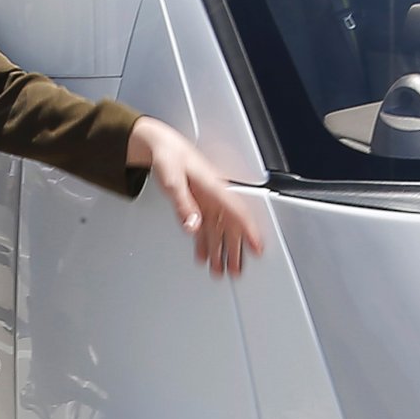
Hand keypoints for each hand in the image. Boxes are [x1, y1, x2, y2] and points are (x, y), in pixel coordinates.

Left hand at [127, 118, 264, 277]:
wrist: (161, 147)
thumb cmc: (169, 157)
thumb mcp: (172, 181)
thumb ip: (183, 204)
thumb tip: (193, 225)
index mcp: (215, 188)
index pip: (238, 213)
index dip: (250, 231)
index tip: (258, 248)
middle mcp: (214, 197)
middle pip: (230, 227)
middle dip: (235, 251)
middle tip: (237, 271)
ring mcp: (207, 202)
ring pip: (219, 231)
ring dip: (220, 251)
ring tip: (221, 271)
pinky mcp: (198, 205)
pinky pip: (205, 228)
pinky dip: (205, 244)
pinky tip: (205, 257)